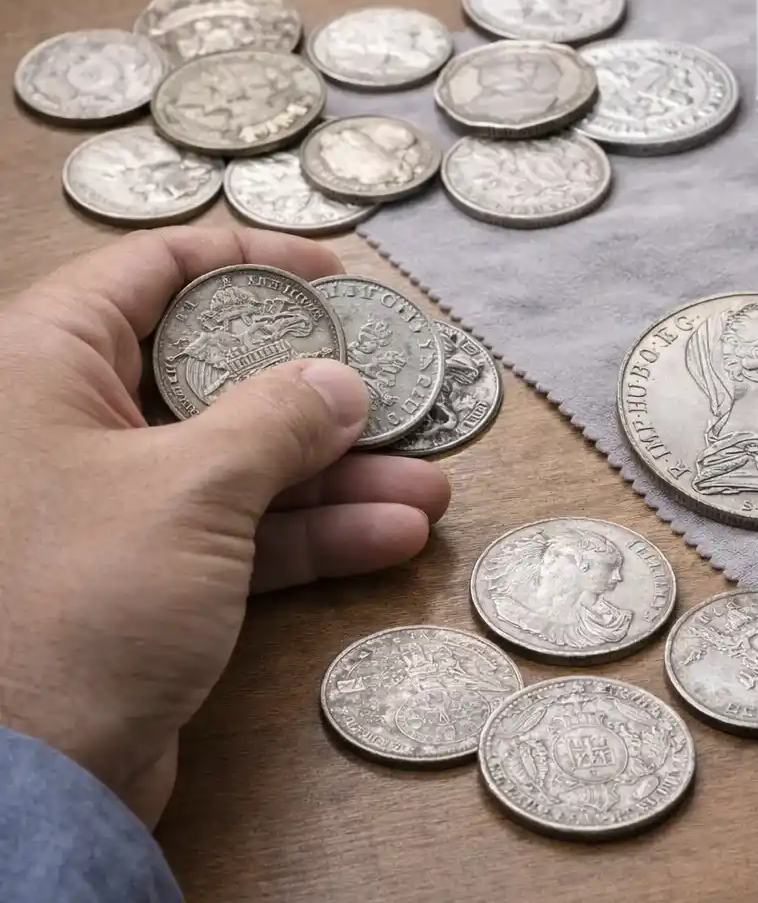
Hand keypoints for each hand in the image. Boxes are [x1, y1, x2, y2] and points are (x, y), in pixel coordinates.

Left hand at [0, 228, 450, 825]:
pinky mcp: (141, 582)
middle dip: (318, 392)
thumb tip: (339, 383)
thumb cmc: (76, 599)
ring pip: (237, 463)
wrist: (22, 782)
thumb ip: (276, 419)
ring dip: (337, 476)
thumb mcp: (190, 488)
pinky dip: (310, 536)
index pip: (154, 270)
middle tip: (401, 392)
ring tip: (429, 485)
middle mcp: (67, 424)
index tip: (340, 280)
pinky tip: (391, 539)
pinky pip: (236, 534)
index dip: (253, 264)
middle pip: (212, 374)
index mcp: (42, 365)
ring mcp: (106, 507)